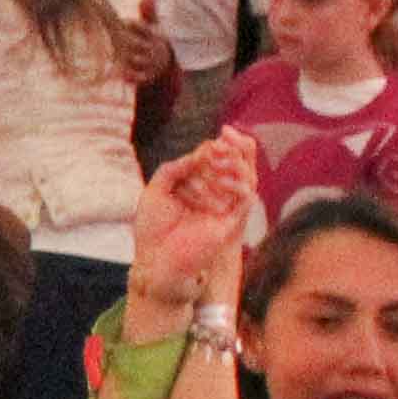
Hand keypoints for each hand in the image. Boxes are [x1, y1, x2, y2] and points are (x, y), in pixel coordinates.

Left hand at [129, 132, 256, 305]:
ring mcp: (223, 208)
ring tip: (221, 156)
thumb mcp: (156, 191)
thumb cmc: (152, 229)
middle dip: (231, 150)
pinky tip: (226, 178)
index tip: (217, 137)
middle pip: (232, 166)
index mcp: (195, 187)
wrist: (155, 261)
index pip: (213, 161)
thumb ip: (172, 170)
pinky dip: (239, 185)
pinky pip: (245, 200)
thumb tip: (196, 153)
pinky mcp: (230, 223)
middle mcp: (212, 195)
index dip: (216, 147)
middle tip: (224, 139)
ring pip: (243, 179)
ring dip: (235, 164)